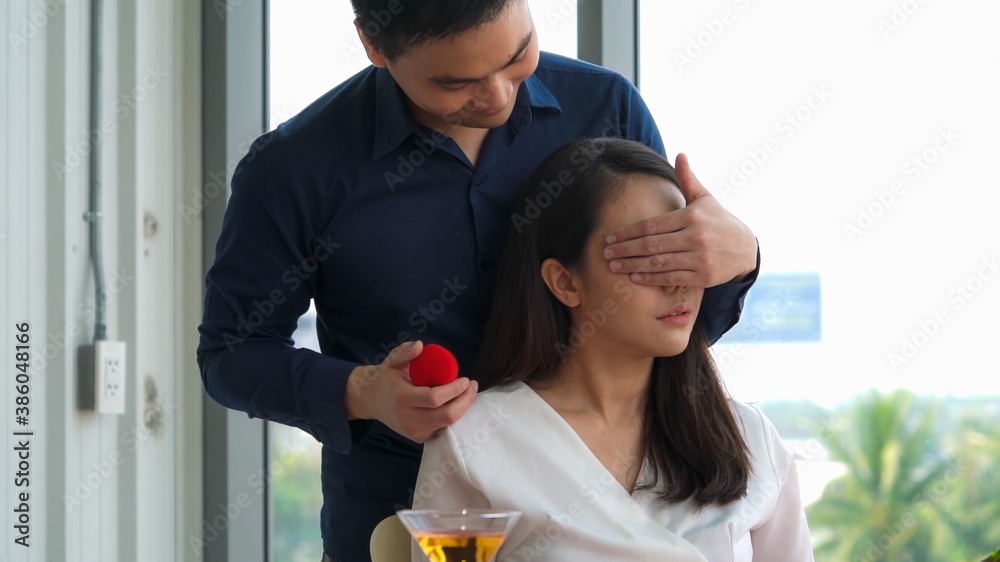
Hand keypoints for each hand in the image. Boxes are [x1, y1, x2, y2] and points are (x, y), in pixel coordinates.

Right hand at [345, 340, 477, 442]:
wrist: (371, 400)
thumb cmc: (385, 378)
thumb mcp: (392, 361)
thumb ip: (404, 352)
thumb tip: (420, 345)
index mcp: (402, 397)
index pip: (434, 398)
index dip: (454, 390)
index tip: (466, 379)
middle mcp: (408, 418)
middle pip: (446, 415)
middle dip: (465, 401)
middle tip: (472, 386)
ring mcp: (413, 431)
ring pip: (447, 424)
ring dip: (462, 408)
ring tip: (468, 393)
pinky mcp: (418, 438)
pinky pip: (442, 428)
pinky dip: (453, 417)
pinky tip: (456, 404)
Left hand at [602, 153, 757, 287]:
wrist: (746, 248)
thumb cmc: (719, 221)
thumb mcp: (705, 198)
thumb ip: (688, 179)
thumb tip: (680, 154)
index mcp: (691, 216)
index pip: (652, 225)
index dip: (628, 232)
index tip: (610, 236)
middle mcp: (695, 237)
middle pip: (651, 244)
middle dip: (625, 249)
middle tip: (606, 253)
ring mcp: (700, 258)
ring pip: (659, 263)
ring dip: (633, 265)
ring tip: (614, 266)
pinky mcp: (703, 277)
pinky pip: (672, 278)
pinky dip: (652, 278)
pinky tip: (635, 277)